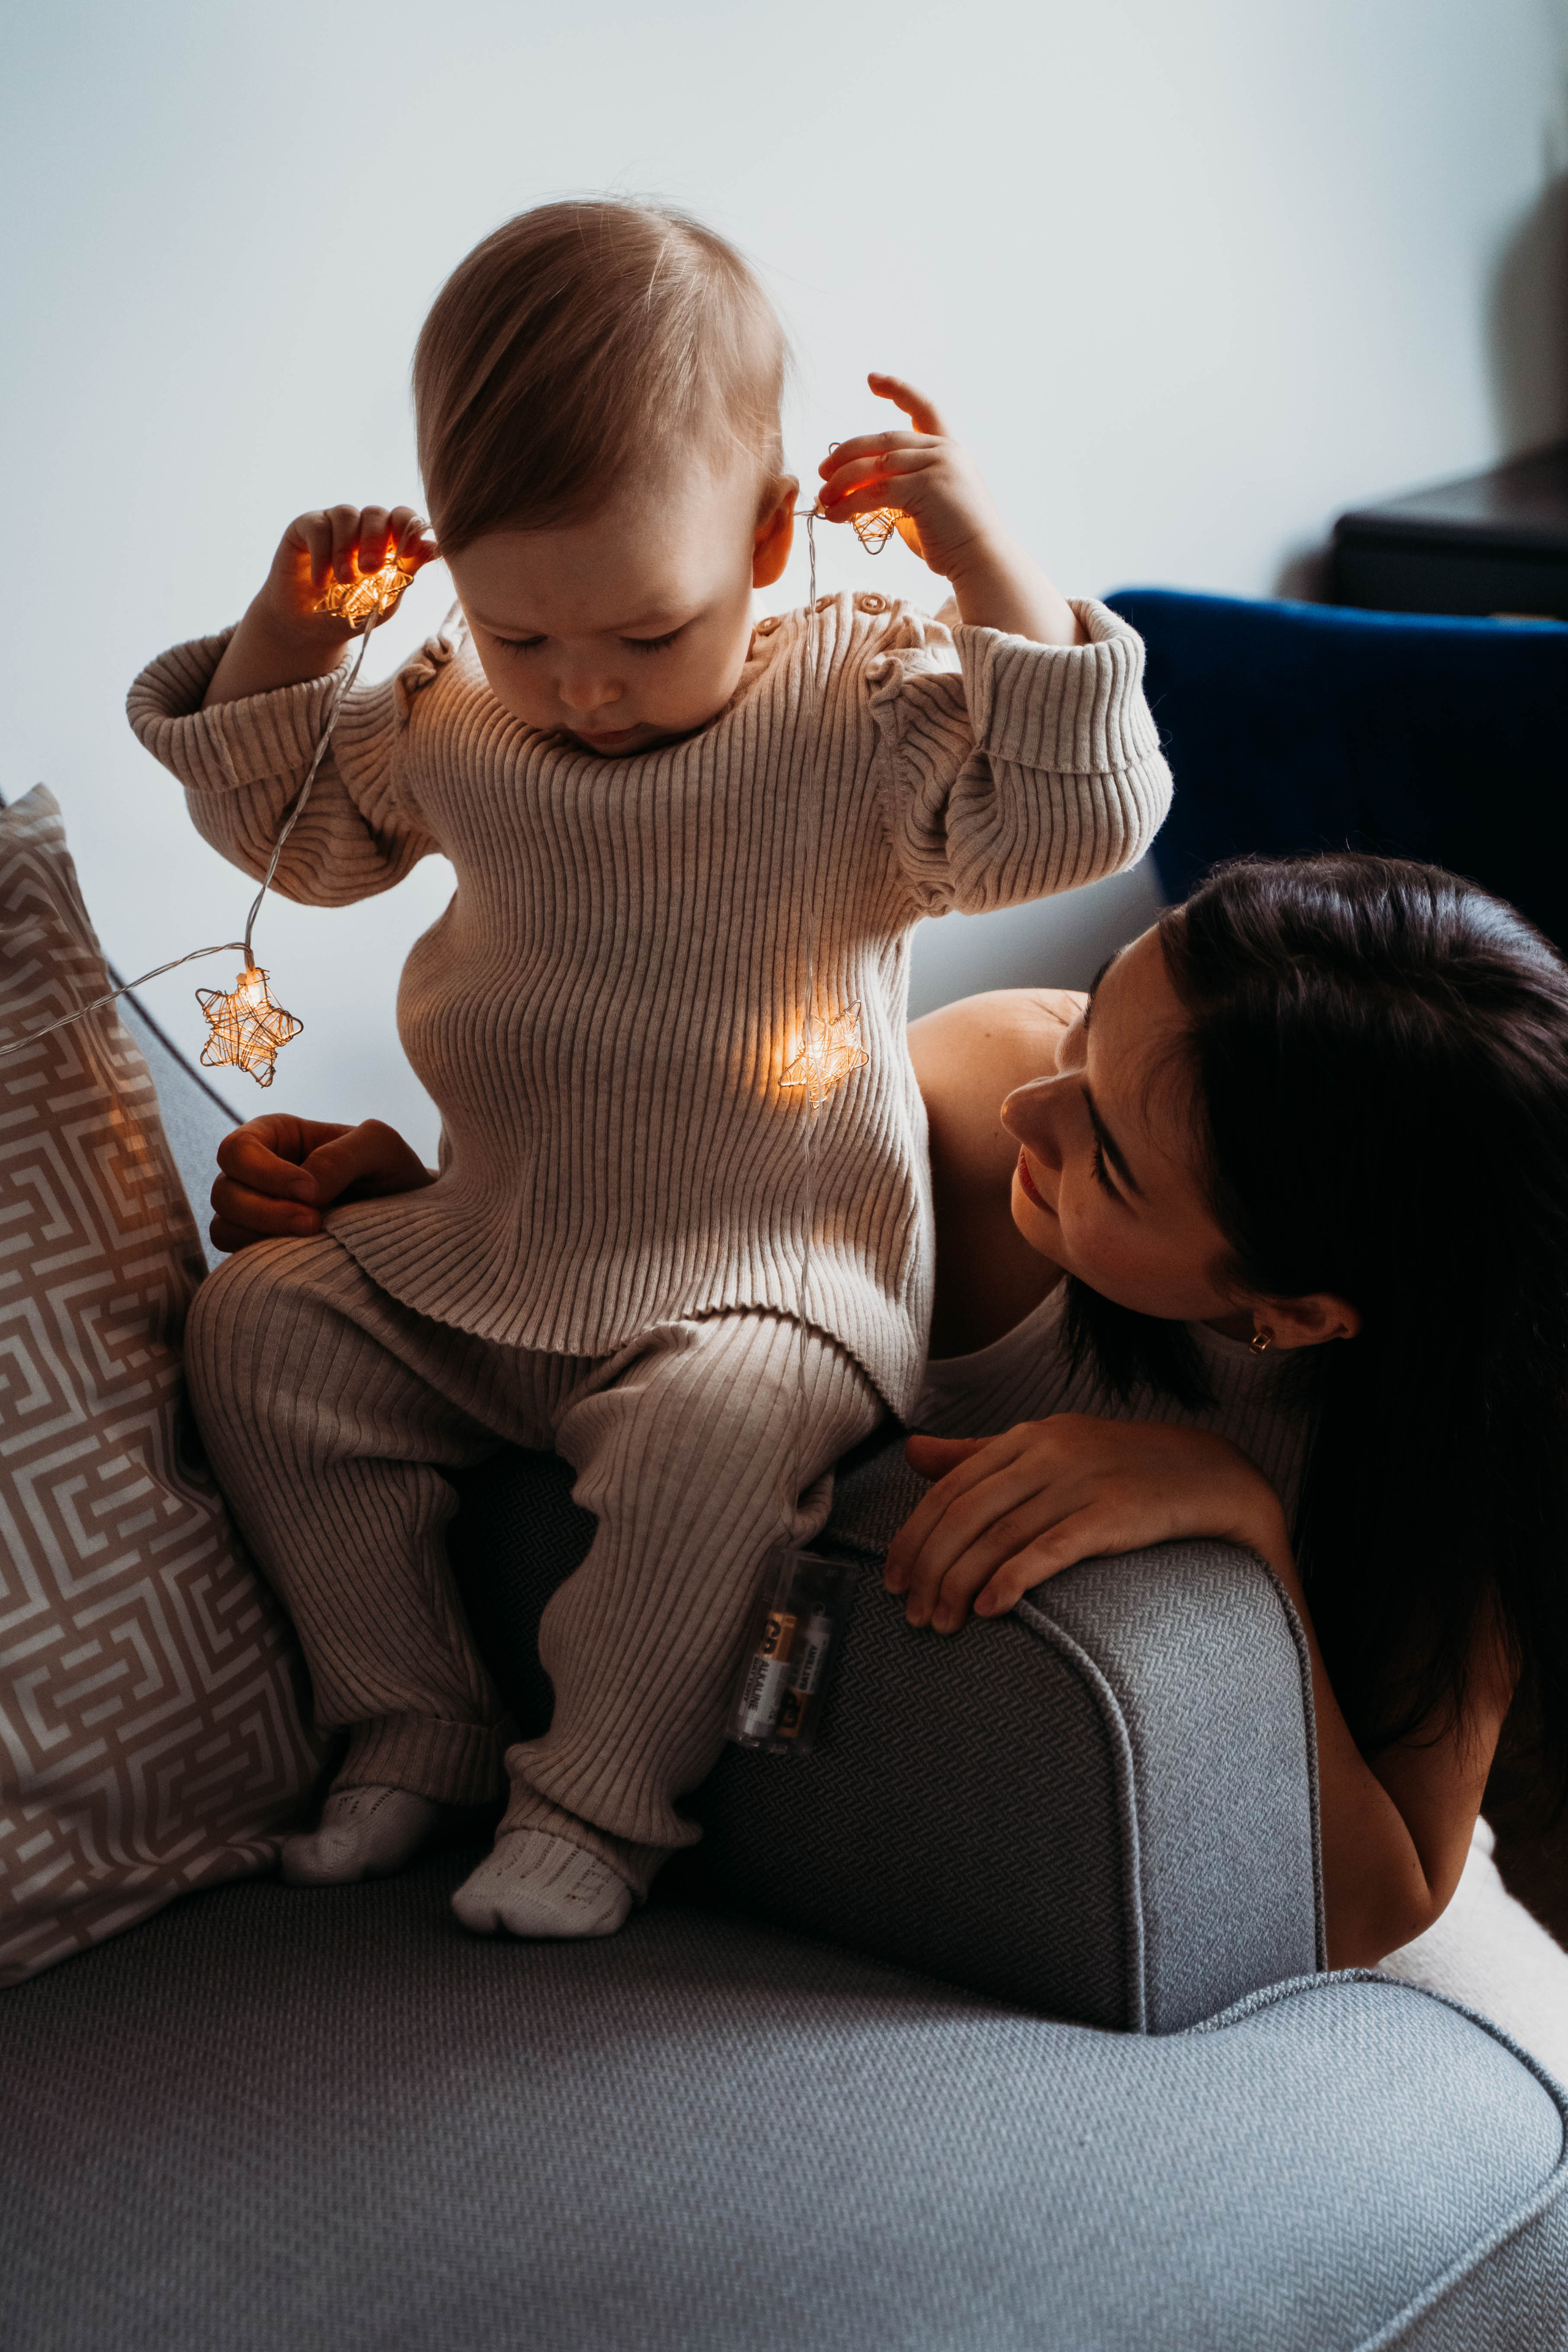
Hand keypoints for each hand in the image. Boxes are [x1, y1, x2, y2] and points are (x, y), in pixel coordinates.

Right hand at [209, 1115, 433, 1254]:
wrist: (407, 1218)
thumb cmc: (392, 1171)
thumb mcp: (380, 1147)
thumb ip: (342, 1156)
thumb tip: (305, 1191)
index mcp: (274, 1137)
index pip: (237, 1150)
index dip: (265, 1172)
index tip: (310, 1191)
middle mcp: (255, 1175)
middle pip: (224, 1192)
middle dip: (264, 1211)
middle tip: (313, 1223)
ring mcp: (255, 1214)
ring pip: (224, 1228)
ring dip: (262, 1238)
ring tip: (314, 1241)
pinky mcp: (263, 1249)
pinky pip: (241, 1259)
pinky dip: (263, 1261)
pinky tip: (303, 1257)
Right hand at [261, 505, 439, 641]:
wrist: (308, 629)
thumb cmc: (350, 614)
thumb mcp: (384, 599)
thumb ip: (405, 572)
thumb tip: (435, 548)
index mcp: (386, 541)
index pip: (402, 518)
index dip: (408, 528)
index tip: (408, 552)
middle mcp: (361, 527)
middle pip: (376, 513)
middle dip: (375, 540)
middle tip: (370, 570)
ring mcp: (333, 523)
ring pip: (346, 514)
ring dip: (347, 549)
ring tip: (344, 580)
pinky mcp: (305, 526)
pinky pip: (317, 526)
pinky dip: (322, 554)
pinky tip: (320, 581)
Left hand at [817, 375, 997, 578]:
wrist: (982, 561)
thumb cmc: (954, 542)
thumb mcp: (925, 506)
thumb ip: (901, 491)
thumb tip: (864, 494)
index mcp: (948, 449)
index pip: (923, 408)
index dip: (898, 390)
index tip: (872, 379)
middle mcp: (944, 450)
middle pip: (883, 440)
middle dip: (847, 454)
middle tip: (823, 471)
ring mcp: (937, 466)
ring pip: (875, 465)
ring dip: (842, 482)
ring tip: (824, 499)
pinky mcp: (926, 488)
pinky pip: (878, 491)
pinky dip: (851, 503)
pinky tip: (836, 515)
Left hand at [883, 1416, 1286, 1631]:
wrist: (1210, 1471)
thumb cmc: (1118, 1467)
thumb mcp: (1048, 1448)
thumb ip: (978, 1455)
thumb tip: (911, 1453)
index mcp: (1027, 1438)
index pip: (949, 1488)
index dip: (913, 1535)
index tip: (893, 1578)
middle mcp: (1048, 1454)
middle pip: (965, 1513)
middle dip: (929, 1567)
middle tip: (911, 1613)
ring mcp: (1081, 1482)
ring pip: (999, 1534)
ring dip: (960, 1583)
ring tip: (940, 1623)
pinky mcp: (1114, 1515)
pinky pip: (1051, 1548)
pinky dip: (1012, 1577)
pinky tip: (988, 1608)